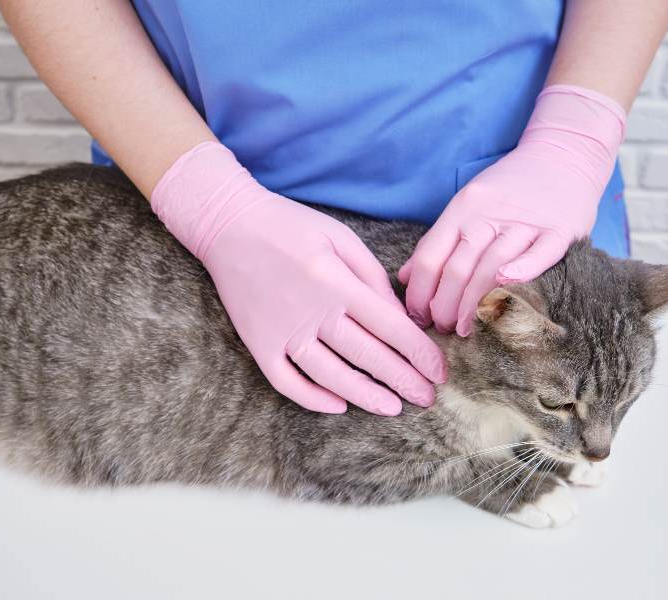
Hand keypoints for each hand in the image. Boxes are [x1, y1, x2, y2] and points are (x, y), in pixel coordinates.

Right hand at [152, 142, 446, 414]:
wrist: (229, 225)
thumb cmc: (291, 226)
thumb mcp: (340, 237)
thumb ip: (372, 276)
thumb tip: (400, 315)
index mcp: (338, 283)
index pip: (391, 328)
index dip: (419, 353)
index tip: (438, 372)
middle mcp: (312, 312)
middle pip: (367, 356)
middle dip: (403, 380)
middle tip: (426, 398)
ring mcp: (282, 332)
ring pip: (330, 376)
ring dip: (365, 396)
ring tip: (392, 408)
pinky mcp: (258, 343)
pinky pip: (286, 381)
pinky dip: (311, 398)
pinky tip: (337, 405)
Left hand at [399, 85, 625, 335]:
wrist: (563, 155)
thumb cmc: (510, 188)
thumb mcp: (467, 205)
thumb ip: (437, 241)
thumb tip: (406, 277)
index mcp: (463, 209)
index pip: (430, 256)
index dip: (419, 293)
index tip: (418, 317)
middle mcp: (490, 214)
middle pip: (458, 267)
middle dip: (444, 306)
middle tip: (442, 329)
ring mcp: (525, 222)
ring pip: (492, 265)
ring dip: (475, 302)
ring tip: (465, 329)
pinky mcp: (560, 229)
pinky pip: (540, 254)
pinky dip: (522, 270)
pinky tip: (506, 288)